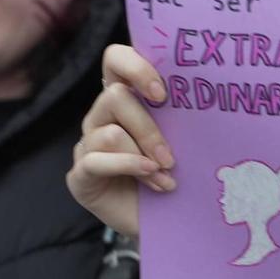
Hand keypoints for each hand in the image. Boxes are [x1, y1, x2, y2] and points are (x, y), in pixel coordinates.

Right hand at [67, 44, 175, 238]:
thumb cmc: (175, 170)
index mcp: (125, 97)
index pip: (115, 59)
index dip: (136, 67)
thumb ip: (177, 114)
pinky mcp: (80, 174)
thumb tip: (198, 93)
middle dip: (148, 127)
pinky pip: (96, 161)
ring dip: (143, 156)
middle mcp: (101, 115)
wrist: (167, 219)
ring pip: (110, 133)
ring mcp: (87, 144)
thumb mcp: (180, 137)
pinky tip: (153, 182)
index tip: (162, 93)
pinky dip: (128, 168)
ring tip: (166, 175)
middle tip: (170, 155)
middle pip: (115, 97)